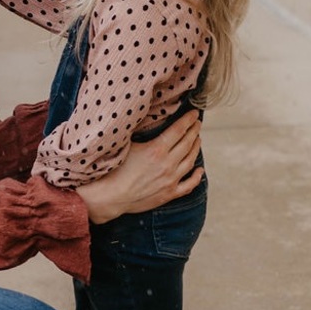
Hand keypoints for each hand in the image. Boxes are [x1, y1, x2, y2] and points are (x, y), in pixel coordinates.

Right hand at [76, 111, 202, 223]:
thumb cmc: (114, 170)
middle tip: (197, 123)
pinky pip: (189, 185)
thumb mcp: (126, 145)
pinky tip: (200, 170)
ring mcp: (170, 180)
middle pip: (187, 143)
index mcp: (156, 149)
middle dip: (194, 131)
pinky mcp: (169, 194)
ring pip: (190, 161)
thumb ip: (140, 134)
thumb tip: (145, 121)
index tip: (194, 113)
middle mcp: (167, 164)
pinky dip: (196, 177)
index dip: (188, 120)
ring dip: (196, 148)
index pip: (178, 130)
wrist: (111, 196)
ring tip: (197, 140)